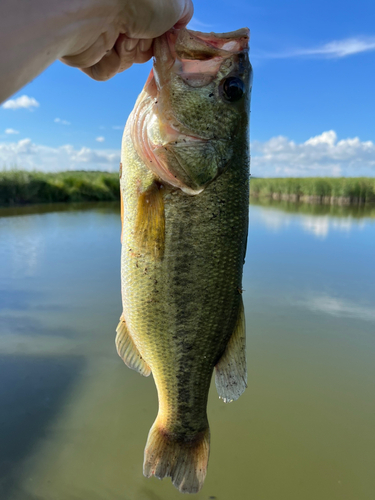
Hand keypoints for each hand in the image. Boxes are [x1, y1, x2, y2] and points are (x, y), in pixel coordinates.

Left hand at [60, 0, 193, 80]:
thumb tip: (180, 23)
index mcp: (136, 3)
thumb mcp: (176, 2)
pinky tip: (104, 47)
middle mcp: (117, 13)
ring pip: (126, 60)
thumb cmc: (137, 0)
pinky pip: (107, 70)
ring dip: (128, 53)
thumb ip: (183, 12)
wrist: (95, 10)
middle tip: (138, 33)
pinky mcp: (86, 51)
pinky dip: (110, 62)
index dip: (163, 36)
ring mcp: (101, 31)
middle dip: (144, 46)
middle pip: (143, 48)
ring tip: (119, 37)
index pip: (157, 28)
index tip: (165, 38)